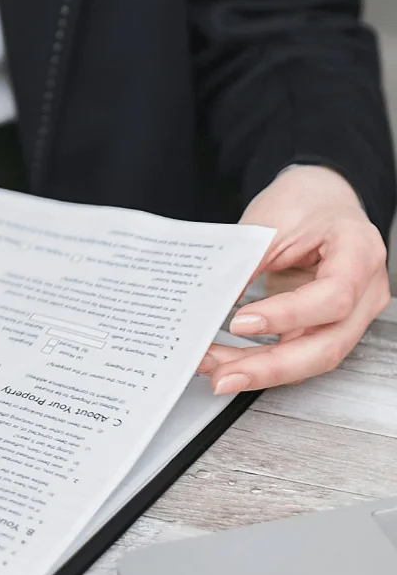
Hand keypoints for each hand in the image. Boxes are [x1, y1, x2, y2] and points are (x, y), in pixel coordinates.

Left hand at [200, 166, 389, 392]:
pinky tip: (229, 363)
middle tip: (223, 376)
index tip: (240, 322)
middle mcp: (365, 290)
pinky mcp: (327, 326)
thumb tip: (210, 306)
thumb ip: (245, 263)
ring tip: (216, 372)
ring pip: (312, 357)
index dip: (287, 316)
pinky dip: (263, 362)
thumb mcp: (268, 222)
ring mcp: (351, 313)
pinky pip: (298, 352)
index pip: (333, 297)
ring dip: (260, 370)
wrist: (320, 198)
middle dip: (271, 368)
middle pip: (328, 345)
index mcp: (358, 252)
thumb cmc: (303, 204)